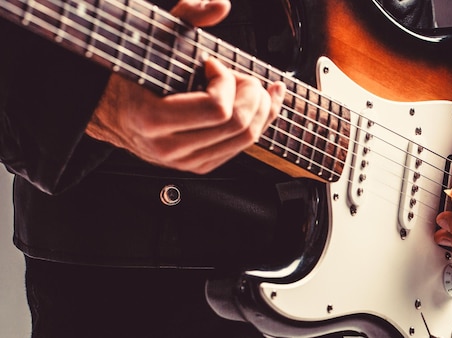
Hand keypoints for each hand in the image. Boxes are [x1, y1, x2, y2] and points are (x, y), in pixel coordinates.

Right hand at [85, 0, 285, 173]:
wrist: (112, 112)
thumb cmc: (134, 75)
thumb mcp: (156, 39)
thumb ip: (187, 15)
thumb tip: (221, 5)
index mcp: (153, 119)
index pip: (218, 108)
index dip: (226, 80)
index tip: (212, 63)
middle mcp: (171, 147)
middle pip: (238, 124)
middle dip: (252, 92)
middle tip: (240, 74)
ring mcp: (187, 161)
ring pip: (246, 138)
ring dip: (262, 107)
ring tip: (251, 85)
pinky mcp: (200, 165)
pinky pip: (243, 146)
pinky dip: (261, 121)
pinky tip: (264, 100)